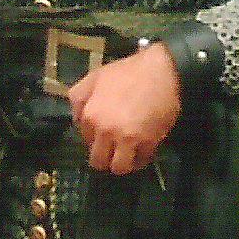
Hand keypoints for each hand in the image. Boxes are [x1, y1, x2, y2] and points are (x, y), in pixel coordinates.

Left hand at [70, 44, 180, 177]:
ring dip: (123, 163)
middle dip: (106, 159)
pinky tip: (144, 148)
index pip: (86, 141)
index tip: (104, 135)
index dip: (95, 139)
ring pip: (119, 168)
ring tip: (129, 154)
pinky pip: (142, 160)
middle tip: (114, 150)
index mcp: (90, 116)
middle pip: (99, 162)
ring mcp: (127, 139)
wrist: (161, 70)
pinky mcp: (148, 142)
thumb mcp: (95, 77)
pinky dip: (142, 157)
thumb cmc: (128, 72)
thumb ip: (80, 98)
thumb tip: (77, 119)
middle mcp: (105, 131)